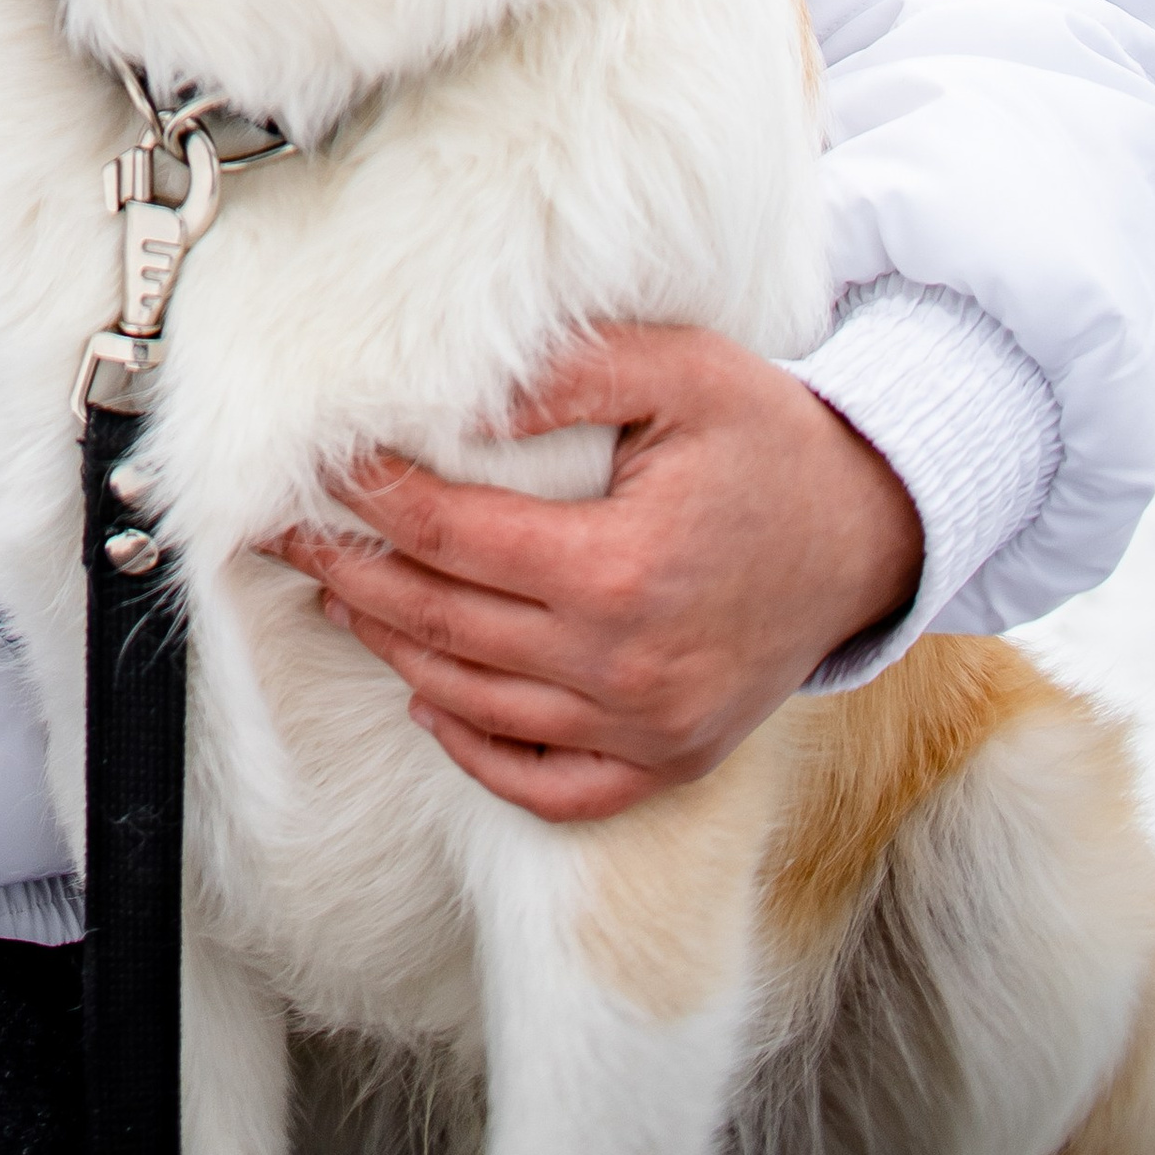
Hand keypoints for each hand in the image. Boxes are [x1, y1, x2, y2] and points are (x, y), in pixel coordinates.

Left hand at [277, 323, 923, 821]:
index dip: (372, 499)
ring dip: (391, 649)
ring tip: (337, 596)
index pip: (452, 537)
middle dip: (349, 574)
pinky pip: (548, 785)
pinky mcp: (668, 763)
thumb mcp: (679, 370)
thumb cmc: (769, 439)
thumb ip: (563, 373)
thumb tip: (451, 395)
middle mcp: (626, 666)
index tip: (318, 465)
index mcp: (621, 566)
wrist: (872, 533)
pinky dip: (476, 751)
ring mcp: (647, 728)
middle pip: (443, 624)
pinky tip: (429, 700)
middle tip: (283, 535)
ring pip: (475, 704)